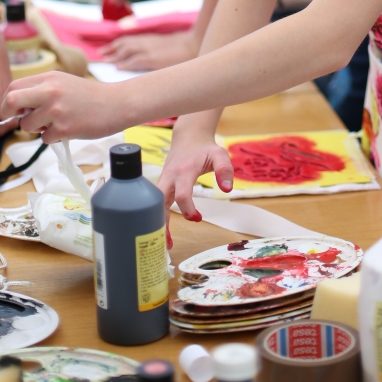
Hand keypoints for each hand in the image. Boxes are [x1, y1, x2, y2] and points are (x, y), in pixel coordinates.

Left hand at [0, 15, 11, 126]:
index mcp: (1, 93)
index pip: (9, 117)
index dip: (5, 127)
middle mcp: (11, 90)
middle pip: (18, 112)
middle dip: (11, 123)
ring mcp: (14, 85)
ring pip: (20, 104)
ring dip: (13, 114)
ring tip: (0, 121)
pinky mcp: (13, 81)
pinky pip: (18, 97)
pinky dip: (14, 105)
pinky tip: (4, 107)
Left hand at [0, 71, 127, 141]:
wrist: (116, 103)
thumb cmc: (89, 95)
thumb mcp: (63, 83)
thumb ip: (41, 91)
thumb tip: (17, 109)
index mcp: (49, 78)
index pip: (13, 87)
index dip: (7, 101)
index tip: (12, 110)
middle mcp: (50, 91)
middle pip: (12, 101)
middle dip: (9, 114)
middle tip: (17, 120)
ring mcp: (57, 110)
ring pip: (26, 126)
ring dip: (36, 129)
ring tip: (54, 124)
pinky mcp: (64, 128)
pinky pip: (44, 139)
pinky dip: (52, 138)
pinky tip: (67, 129)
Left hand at [100, 29, 198, 71]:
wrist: (195, 44)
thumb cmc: (183, 47)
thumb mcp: (166, 45)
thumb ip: (154, 48)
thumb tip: (147, 58)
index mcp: (149, 39)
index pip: (128, 40)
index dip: (115, 45)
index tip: (105, 49)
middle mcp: (147, 42)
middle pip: (124, 44)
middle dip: (111, 49)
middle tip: (99, 54)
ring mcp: (150, 50)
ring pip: (126, 51)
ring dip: (114, 56)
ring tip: (104, 62)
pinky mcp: (154, 58)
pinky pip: (135, 61)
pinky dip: (125, 64)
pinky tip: (118, 68)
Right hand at [158, 117, 233, 234]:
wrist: (188, 137)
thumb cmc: (205, 148)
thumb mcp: (219, 154)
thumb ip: (225, 169)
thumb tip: (227, 190)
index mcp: (183, 171)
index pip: (181, 195)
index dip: (188, 210)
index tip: (198, 218)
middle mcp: (169, 177)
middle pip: (160, 202)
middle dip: (162, 222)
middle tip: (168, 243)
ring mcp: (163, 181)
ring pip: (155, 205)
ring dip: (158, 223)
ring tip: (165, 244)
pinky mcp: (162, 185)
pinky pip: (157, 203)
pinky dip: (158, 217)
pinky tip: (163, 231)